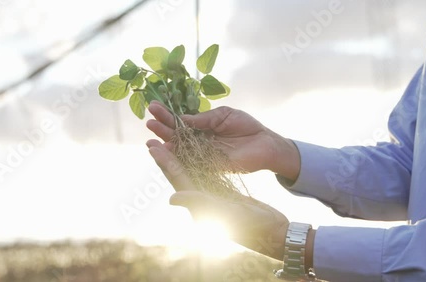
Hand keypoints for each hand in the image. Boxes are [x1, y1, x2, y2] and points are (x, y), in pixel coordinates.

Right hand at [146, 101, 300, 180]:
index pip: (179, 121)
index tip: (153, 106)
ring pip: (179, 150)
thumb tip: (182, 119)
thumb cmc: (246, 126)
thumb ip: (204, 118)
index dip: (166, 114)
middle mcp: (198, 142)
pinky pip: (191, 163)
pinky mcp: (210, 166)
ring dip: (165, 143)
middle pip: (175, 136)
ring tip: (150, 135)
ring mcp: (203, 155)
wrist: (266, 142)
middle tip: (148, 120)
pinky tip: (167, 152)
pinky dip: (178, 159)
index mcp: (201, 128)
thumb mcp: (223, 115)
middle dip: (162, 128)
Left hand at [146, 139, 288, 259]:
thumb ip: (199, 203)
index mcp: (198, 206)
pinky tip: (194, 152)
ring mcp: (212, 197)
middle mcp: (201, 201)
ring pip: (190, 172)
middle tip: (153, 139)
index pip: (177, 179)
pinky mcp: (223, 194)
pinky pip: (205, 174)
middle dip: (167, 156)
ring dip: (179, 157)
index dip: (164, 161)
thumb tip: (172, 198)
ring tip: (170, 142)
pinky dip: (196, 162)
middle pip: (179, 174)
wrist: (273, 233)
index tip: (152, 145)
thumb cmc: (252, 226)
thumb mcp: (224, 213)